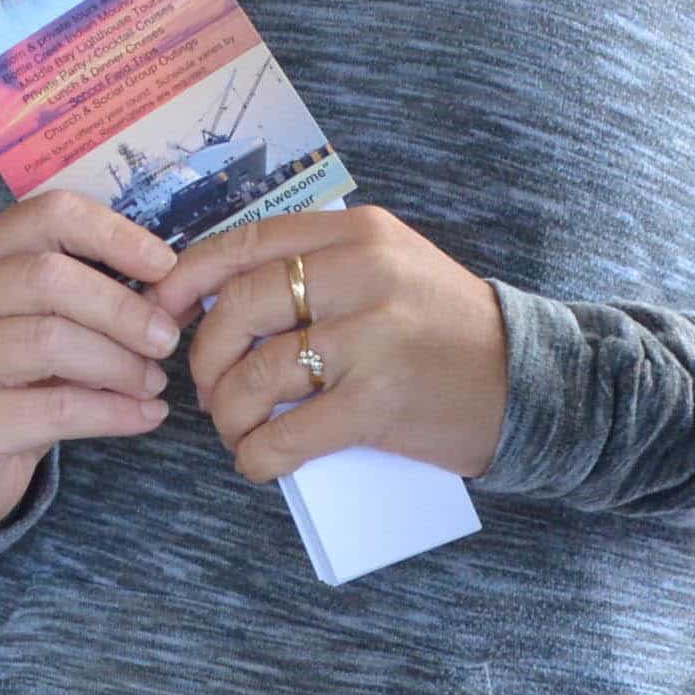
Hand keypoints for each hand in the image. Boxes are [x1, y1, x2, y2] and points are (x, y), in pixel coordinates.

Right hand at [0, 188, 178, 534]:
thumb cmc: (14, 378)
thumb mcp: (49, 321)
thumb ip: (102, 294)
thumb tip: (181, 286)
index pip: (49, 214)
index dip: (115, 234)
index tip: (165, 266)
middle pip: (50, 278)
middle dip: (123, 308)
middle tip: (167, 339)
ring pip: (51, 341)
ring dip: (121, 364)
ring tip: (153, 383)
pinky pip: (57, 409)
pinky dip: (116, 412)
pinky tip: (146, 415)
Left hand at [161, 207, 508, 487]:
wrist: (532, 381)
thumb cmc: (447, 331)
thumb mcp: (391, 267)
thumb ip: (319, 267)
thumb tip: (217, 299)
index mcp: (359, 232)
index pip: (244, 244)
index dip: (186, 282)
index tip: (162, 313)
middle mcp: (364, 273)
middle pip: (237, 310)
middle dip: (205, 360)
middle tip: (212, 390)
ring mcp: (373, 338)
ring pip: (255, 375)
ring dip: (229, 415)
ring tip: (239, 430)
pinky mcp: (380, 403)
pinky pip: (287, 435)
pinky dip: (258, 456)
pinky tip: (260, 462)